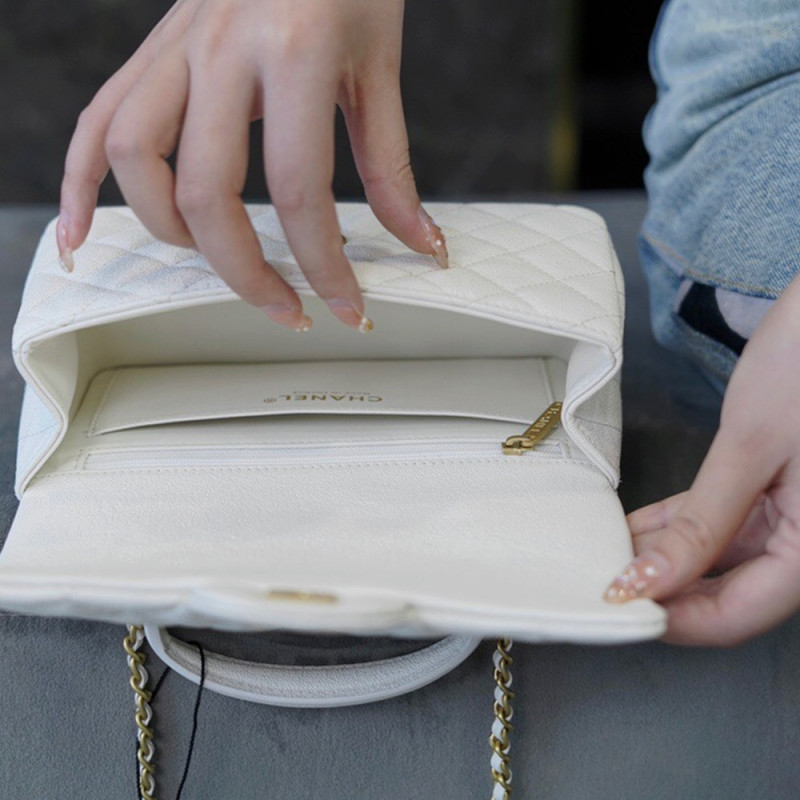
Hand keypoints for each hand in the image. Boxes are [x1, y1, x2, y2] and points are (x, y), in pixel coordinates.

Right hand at [57, 0, 447, 331]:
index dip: (324, 267)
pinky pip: (95, 118)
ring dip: (169, 231)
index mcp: (296, 52)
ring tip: (215, 262)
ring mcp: (177, 45)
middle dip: (244, 272)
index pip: (300, 192)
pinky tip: (81, 234)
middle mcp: (223, 48)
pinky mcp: (152, 48)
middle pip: (207, 193)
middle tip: (285, 308)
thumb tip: (420, 246)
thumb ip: (393, 168)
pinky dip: (79, 181)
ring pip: (135, 157)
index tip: (345, 308)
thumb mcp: (380, 71)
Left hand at [605, 271, 799, 645]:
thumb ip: (703, 523)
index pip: (739, 614)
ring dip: (665, 557)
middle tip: (604, 584)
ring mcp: (797, 516)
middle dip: (665, 590)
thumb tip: (651, 582)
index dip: (674, 619)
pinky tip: (636, 527)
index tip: (617, 608)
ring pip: (722, 558)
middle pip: (731, 592)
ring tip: (607, 553)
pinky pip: (725, 522)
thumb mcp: (749, 448)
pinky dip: (682, 526)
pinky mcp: (779, 489)